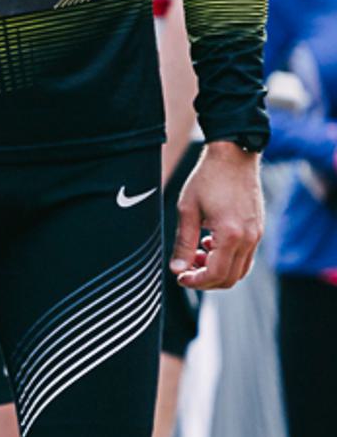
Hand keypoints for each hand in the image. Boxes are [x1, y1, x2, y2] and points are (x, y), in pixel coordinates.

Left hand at [171, 140, 262, 289]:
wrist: (233, 155)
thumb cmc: (208, 178)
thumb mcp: (187, 210)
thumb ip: (183, 242)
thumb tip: (177, 269)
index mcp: (231, 234)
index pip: (216, 274)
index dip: (196, 281)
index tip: (180, 277)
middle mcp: (249, 237)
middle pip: (230, 278)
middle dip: (206, 280)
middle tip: (186, 270)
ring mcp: (257, 234)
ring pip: (240, 270)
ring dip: (217, 270)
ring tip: (196, 255)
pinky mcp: (258, 229)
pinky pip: (245, 256)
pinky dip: (228, 259)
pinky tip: (209, 244)